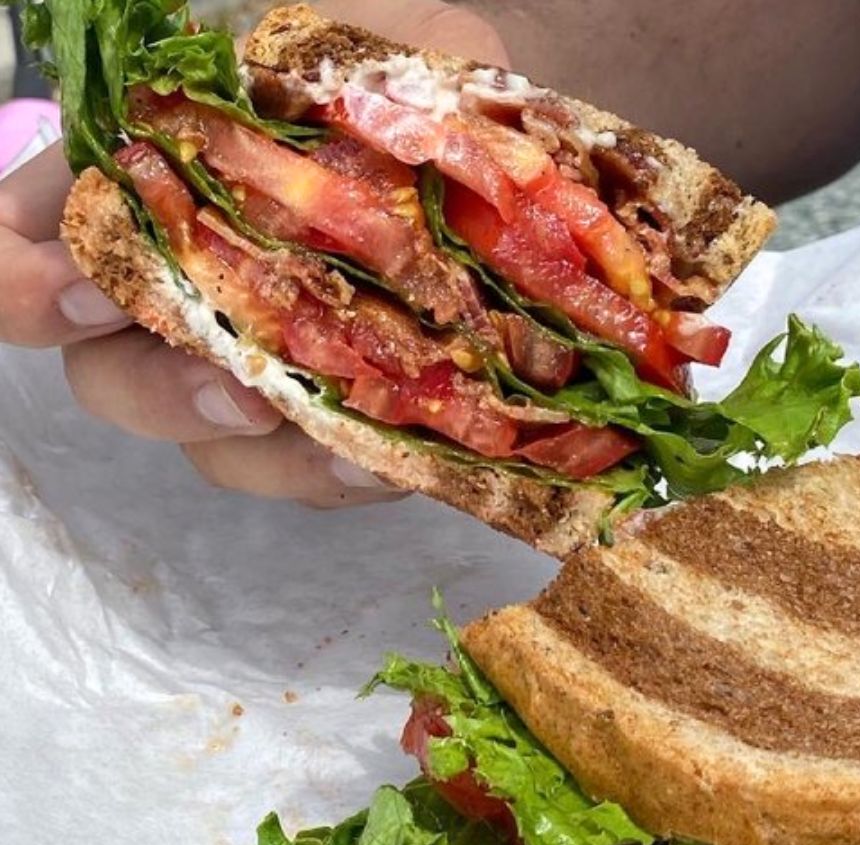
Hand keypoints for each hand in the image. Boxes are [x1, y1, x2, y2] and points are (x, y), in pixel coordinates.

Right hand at [0, 0, 507, 507]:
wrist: (508, 172)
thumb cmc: (418, 98)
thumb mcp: (365, 53)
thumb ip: (290, 70)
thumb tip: (253, 96)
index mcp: (161, 194)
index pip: (43, 238)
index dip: (28, 277)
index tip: (84, 293)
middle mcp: (191, 293)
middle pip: (108, 373)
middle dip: (150, 389)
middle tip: (226, 381)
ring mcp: (262, 370)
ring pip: (210, 442)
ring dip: (255, 447)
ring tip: (326, 434)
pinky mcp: (332, 425)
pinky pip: (307, 473)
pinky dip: (336, 470)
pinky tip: (381, 456)